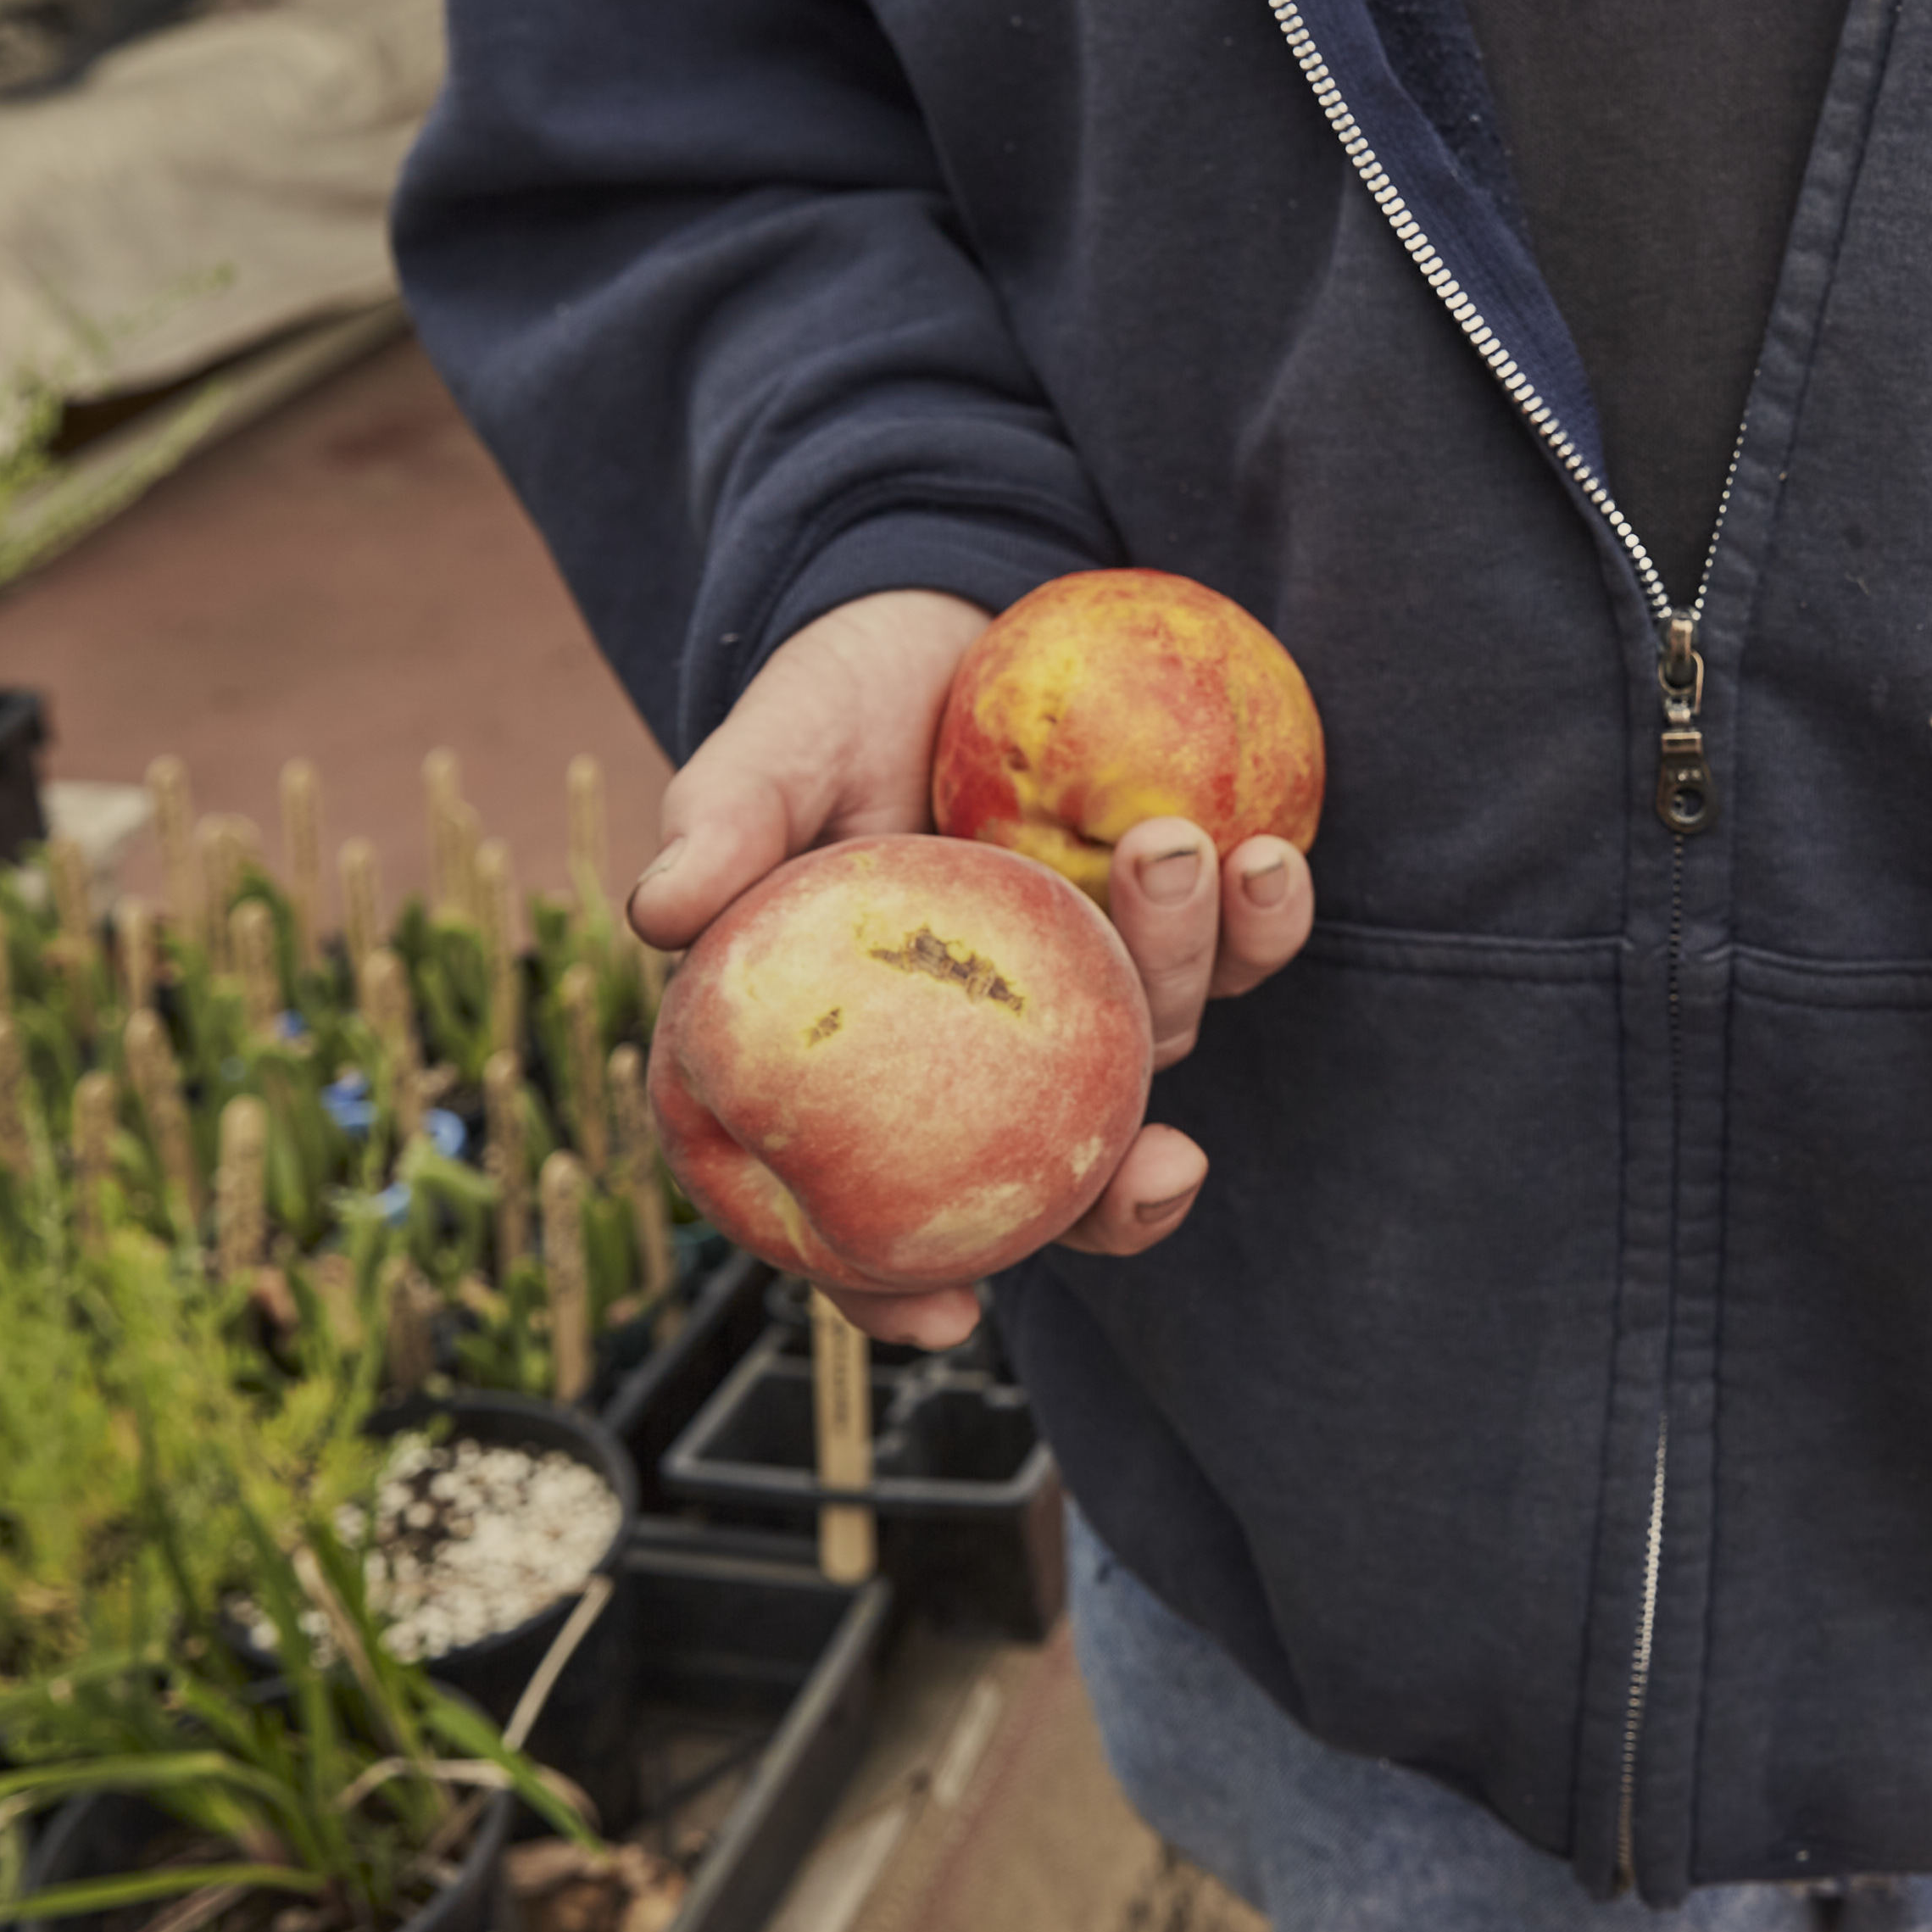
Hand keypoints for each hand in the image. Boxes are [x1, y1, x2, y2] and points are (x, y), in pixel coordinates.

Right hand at [633, 587, 1317, 1346]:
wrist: (945, 616)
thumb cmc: (833, 708)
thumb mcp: (770, 752)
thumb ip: (726, 824)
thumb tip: (659, 910)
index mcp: (860, 1063)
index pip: (855, 1213)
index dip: (887, 1289)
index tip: (948, 1315)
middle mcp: (977, 1062)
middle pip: (1045, 1183)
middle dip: (1118, 1204)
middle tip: (1165, 1163)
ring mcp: (1080, 1001)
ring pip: (1150, 1049)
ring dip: (1184, 971)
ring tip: (1171, 846)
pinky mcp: (1164, 925)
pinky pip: (1235, 949)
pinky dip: (1263, 919)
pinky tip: (1272, 862)